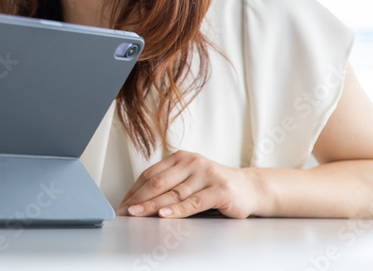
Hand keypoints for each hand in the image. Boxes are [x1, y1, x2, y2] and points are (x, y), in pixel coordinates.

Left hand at [118, 151, 261, 218]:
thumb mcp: (190, 178)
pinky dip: (177, 210)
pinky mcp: (219, 190)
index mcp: (181, 157)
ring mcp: (206, 174)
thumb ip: (170, 184)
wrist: (249, 188)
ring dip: (152, 206)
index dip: (134, 190)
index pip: (151, 174)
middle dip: (139, 198)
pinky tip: (164, 215)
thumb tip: (140, 200)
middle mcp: (192, 162)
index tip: (123, 204)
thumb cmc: (214, 185)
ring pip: (173, 193)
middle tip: (126, 211)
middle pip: (158, 182)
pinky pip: (193, 202)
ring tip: (137, 214)